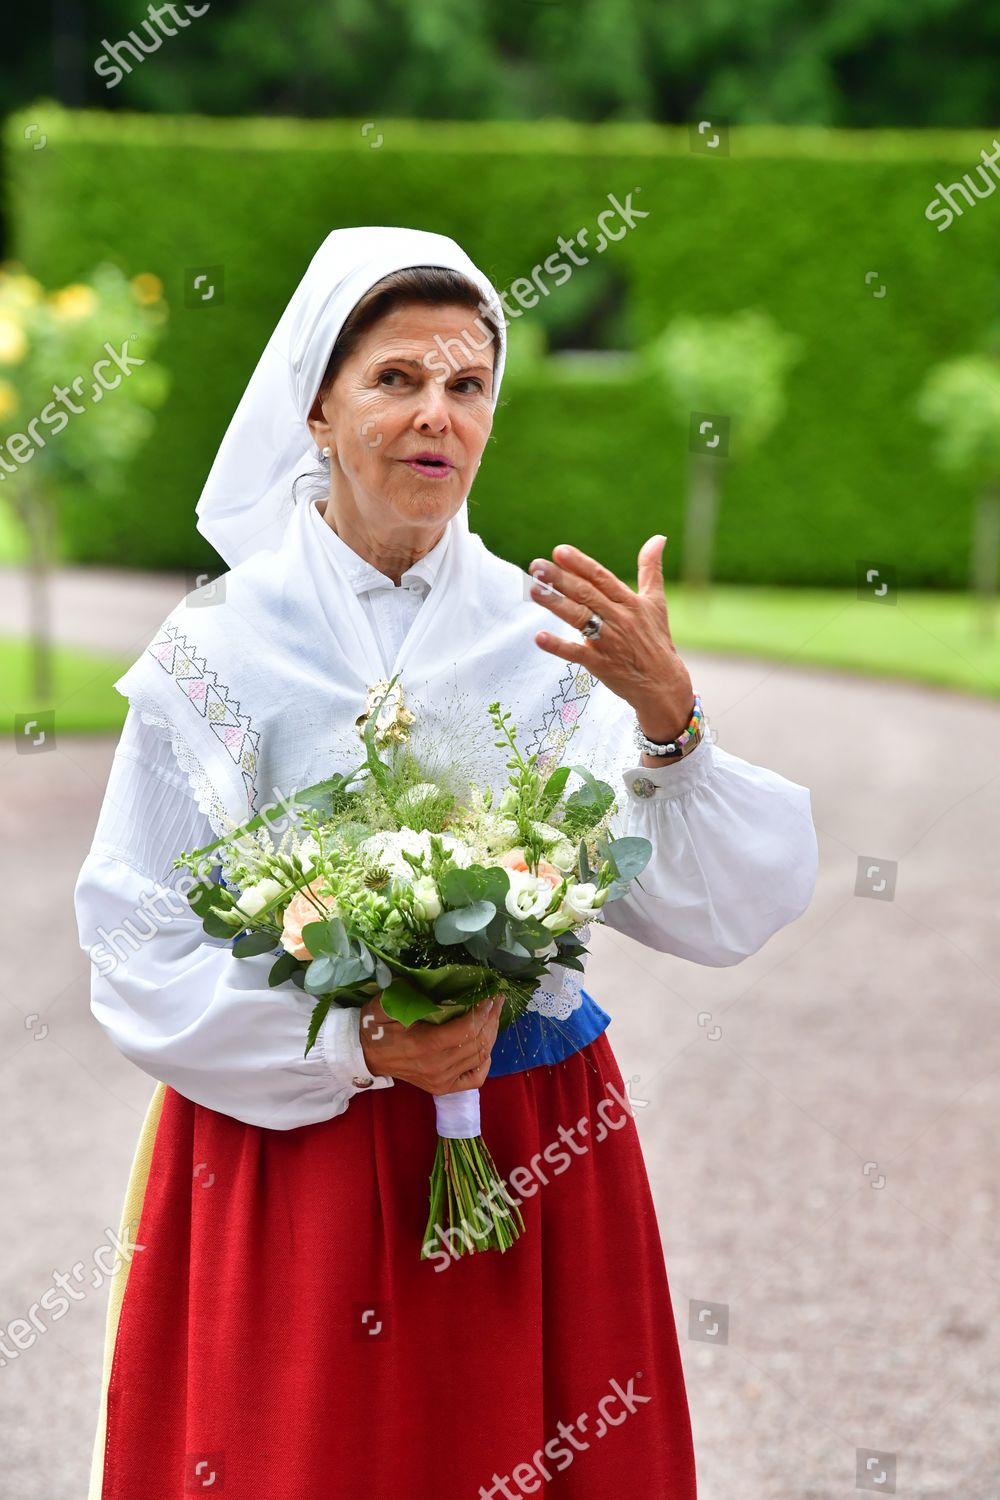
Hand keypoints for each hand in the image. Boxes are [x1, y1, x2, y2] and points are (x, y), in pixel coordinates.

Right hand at [359, 993, 504, 1095]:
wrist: (364, 1054)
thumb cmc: (376, 1026)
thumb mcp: (386, 1004)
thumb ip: (408, 992)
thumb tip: (435, 978)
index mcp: (424, 1045)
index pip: (466, 1029)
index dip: (482, 1011)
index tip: (490, 994)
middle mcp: (436, 1067)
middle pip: (477, 1042)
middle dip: (491, 1018)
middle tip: (498, 1000)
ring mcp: (440, 1080)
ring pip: (479, 1057)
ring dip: (491, 1035)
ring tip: (494, 1015)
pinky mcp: (442, 1087)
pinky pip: (475, 1079)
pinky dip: (485, 1062)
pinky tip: (485, 1047)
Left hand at [528, 536, 693, 741]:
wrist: (663, 684)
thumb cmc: (656, 640)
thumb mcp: (656, 602)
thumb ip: (650, 569)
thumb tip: (658, 538)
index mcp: (630, 602)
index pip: (601, 577)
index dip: (580, 564)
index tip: (559, 551)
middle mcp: (619, 619)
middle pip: (586, 594)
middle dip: (560, 579)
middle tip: (536, 566)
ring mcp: (610, 642)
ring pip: (580, 618)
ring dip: (556, 604)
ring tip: (534, 590)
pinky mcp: (601, 665)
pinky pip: (577, 653)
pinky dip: (559, 646)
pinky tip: (539, 637)